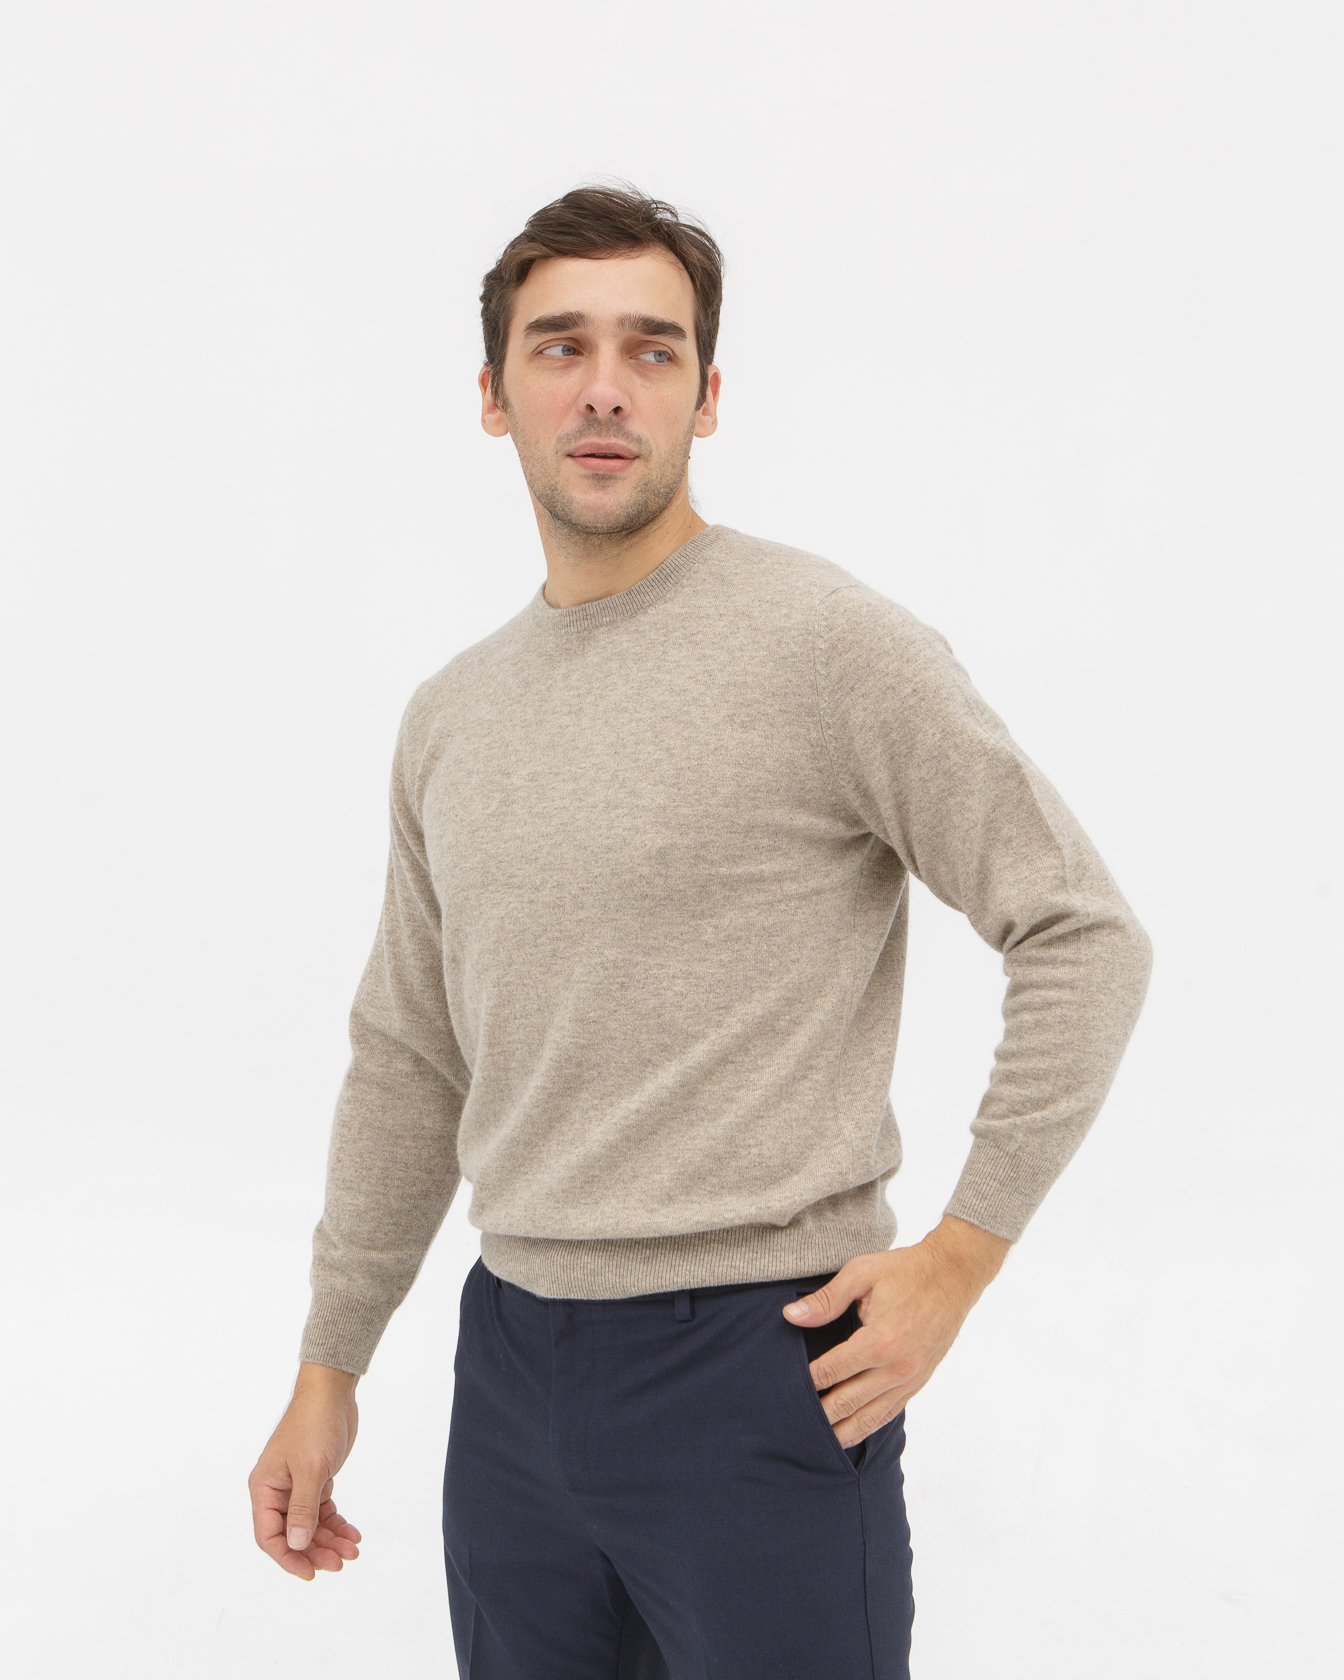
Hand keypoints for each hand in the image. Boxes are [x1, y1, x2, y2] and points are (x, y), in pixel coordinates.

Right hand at [248, 1361, 362, 1581]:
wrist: (332, 1392)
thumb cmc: (314, 1424)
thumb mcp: (310, 1469)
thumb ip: (303, 1509)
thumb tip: (296, 1545)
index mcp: (264, 1489)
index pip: (269, 1536)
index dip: (288, 1558)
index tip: (311, 1573)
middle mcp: (277, 1491)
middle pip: (292, 1535)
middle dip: (315, 1551)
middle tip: (341, 1562)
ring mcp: (297, 1486)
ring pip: (310, 1525)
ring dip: (330, 1540)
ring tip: (353, 1550)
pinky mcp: (316, 1480)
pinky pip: (323, 1511)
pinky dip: (337, 1523)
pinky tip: (353, 1533)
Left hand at [782, 1215, 1010, 1447]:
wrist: (953, 1275)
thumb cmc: (906, 1270)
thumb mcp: (862, 1273)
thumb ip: (827, 1300)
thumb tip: (791, 1317)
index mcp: (879, 1340)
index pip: (831, 1370)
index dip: (806, 1381)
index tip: (785, 1386)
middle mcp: (896, 1367)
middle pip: (847, 1402)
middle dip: (818, 1414)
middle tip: (793, 1421)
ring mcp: (910, 1378)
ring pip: (870, 1417)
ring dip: (842, 1431)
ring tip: (816, 1442)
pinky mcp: (919, 1381)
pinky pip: (890, 1412)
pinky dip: (868, 1426)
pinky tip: (851, 1432)